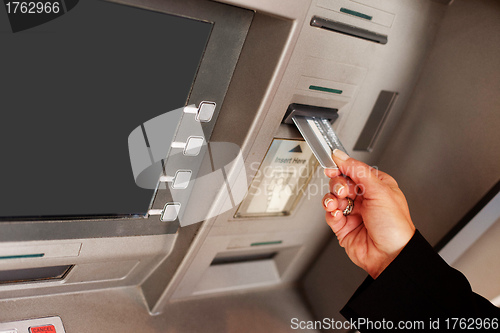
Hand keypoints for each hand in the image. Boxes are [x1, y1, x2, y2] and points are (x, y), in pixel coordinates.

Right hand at [322, 149, 415, 278]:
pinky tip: (338, 214)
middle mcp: (364, 198)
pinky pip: (330, 213)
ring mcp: (353, 212)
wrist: (390, 256)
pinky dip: (331, 212)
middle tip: (342, 192)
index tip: (332, 166)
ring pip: (333, 197)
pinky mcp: (343, 225)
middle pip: (340, 182)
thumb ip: (358, 171)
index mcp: (377, 186)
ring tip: (338, 204)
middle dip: (338, 185)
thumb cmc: (395, 227)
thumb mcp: (380, 191)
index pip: (354, 170)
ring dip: (332, 199)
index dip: (342, 167)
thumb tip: (341, 156)